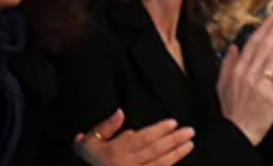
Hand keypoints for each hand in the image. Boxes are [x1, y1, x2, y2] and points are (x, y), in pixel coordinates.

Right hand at [76, 112, 195, 165]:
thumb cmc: (83, 162)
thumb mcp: (87, 143)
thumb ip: (105, 128)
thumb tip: (121, 112)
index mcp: (115, 150)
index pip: (143, 138)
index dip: (160, 130)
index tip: (174, 123)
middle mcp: (126, 164)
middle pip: (155, 150)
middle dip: (174, 141)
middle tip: (190, 132)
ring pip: (158, 165)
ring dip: (175, 155)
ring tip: (189, 145)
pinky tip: (175, 163)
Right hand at [218, 14, 272, 144]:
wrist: (237, 133)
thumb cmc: (231, 110)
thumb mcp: (222, 85)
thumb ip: (227, 64)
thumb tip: (234, 46)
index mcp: (236, 71)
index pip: (252, 44)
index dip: (264, 30)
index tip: (272, 19)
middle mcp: (248, 75)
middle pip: (265, 47)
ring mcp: (261, 85)